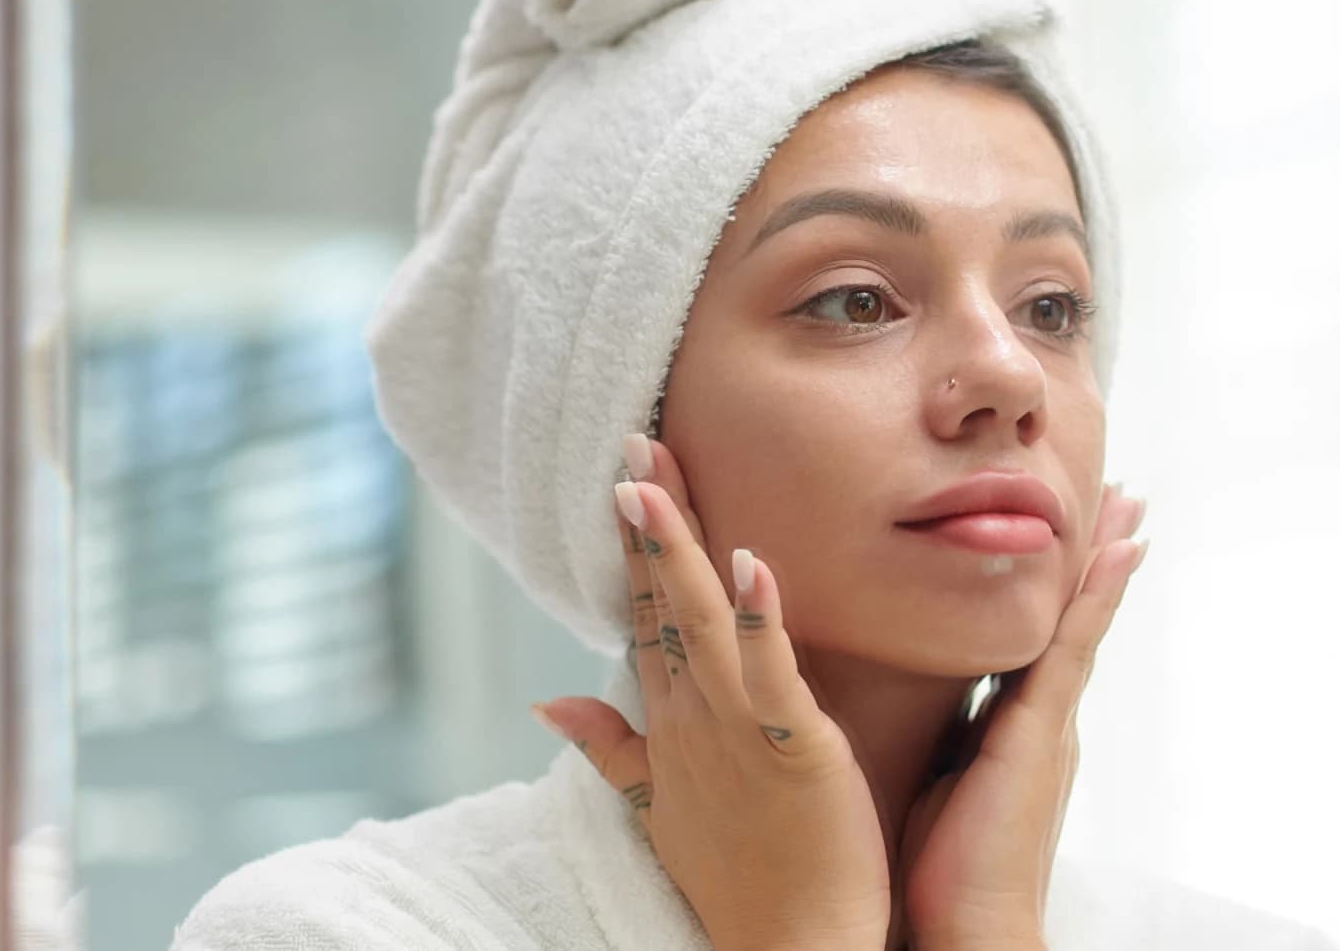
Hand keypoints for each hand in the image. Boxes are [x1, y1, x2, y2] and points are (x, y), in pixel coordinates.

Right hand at [539, 436, 890, 950]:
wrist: (789, 949)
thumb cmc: (740, 880)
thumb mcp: (659, 807)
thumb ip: (609, 749)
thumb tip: (546, 705)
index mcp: (673, 725)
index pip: (647, 618)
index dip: (637, 549)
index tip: (627, 479)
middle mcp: (694, 719)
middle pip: (665, 604)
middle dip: (650, 523)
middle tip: (635, 440)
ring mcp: (738, 732)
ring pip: (701, 624)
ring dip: (680, 550)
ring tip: (656, 481)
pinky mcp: (793, 748)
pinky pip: (771, 675)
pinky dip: (758, 619)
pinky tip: (753, 562)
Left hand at [898, 485, 1147, 950]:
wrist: (970, 930)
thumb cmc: (942, 872)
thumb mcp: (939, 782)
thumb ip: (943, 738)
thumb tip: (923, 708)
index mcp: (1015, 731)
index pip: (1036, 641)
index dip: (1058, 590)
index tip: (1075, 536)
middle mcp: (1043, 721)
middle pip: (1072, 622)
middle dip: (1095, 563)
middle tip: (1121, 499)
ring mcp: (1050, 724)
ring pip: (1081, 624)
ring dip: (1105, 563)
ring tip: (1129, 506)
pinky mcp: (1044, 733)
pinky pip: (1075, 648)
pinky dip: (1098, 599)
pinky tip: (1119, 553)